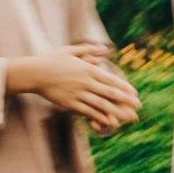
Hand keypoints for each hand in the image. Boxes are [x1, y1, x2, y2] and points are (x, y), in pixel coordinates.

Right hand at [11, 45, 141, 132]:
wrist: (34, 73)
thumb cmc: (51, 60)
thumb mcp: (70, 50)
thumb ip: (88, 51)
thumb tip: (104, 49)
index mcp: (88, 69)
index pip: (111, 79)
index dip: (124, 87)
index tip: (135, 93)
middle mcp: (85, 82)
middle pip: (110, 93)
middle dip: (126, 101)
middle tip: (139, 107)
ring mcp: (78, 94)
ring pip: (101, 104)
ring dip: (116, 111)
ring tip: (128, 118)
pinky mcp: (69, 104)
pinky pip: (87, 111)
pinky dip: (99, 117)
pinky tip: (108, 122)